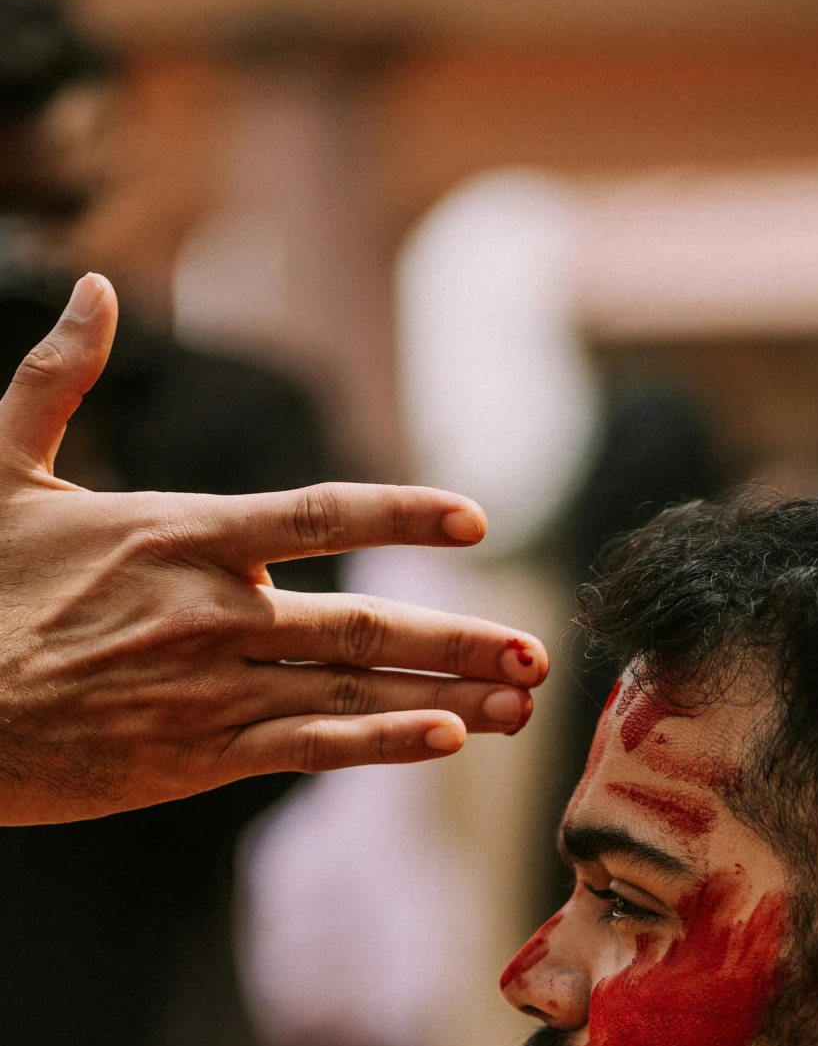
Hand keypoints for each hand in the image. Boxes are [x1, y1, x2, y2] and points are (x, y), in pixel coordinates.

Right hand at [0, 273, 549, 824]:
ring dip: (445, 695)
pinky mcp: (197, 758)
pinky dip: (381, 743)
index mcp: (178, 537)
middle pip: (364, 622)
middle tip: (536, 652)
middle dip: (460, 639)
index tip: (472, 520)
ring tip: (517, 701)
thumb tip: (93, 287)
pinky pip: (310, 750)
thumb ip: (56, 381)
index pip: (317, 516)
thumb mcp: (1, 471)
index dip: (401, 516)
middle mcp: (211, 614)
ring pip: (353, 690)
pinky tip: (444, 737)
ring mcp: (211, 691)